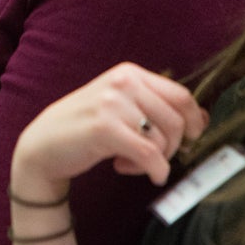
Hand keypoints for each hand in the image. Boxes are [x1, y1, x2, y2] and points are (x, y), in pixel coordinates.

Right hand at [11, 64, 206, 203]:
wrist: (41, 145)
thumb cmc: (83, 128)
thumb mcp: (120, 107)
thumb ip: (155, 107)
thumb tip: (203, 118)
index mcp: (128, 73)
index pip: (181, 95)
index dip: (193, 121)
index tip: (188, 139)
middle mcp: (122, 82)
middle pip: (177, 120)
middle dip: (172, 147)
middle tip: (153, 158)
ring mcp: (112, 103)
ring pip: (163, 140)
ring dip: (153, 160)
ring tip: (128, 161)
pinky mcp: (104, 128)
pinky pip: (149, 155)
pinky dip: (152, 171)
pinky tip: (129, 170)